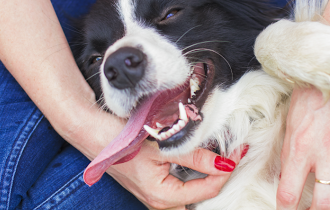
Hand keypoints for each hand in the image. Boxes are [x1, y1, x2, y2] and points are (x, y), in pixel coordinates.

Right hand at [107, 141, 244, 209]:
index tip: (239, 151)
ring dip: (203, 182)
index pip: (207, 189)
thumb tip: (224, 163)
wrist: (90, 129)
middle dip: (217, 183)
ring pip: (187, 196)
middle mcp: (158, 201)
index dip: (226, 170)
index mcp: (162, 195)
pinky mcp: (150, 184)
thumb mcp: (162, 146)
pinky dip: (191, 178)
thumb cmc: (121, 137)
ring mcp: (153, 194)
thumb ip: (195, 157)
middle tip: (231, 159)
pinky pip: (177, 189)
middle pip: (198, 199)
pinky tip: (197, 162)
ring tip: (218, 161)